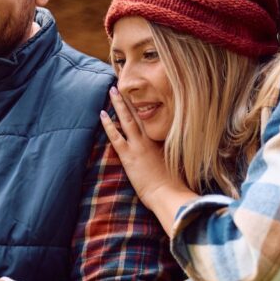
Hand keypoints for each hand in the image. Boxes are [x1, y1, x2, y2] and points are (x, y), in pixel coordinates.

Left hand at [100, 87, 197, 233]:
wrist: (169, 194)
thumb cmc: (174, 184)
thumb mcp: (177, 164)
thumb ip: (172, 154)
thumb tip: (171, 151)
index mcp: (162, 140)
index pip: (152, 119)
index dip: (144, 106)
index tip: (139, 96)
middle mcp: (151, 139)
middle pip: (139, 114)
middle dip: (130, 99)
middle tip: (122, 86)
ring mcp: (139, 146)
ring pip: (127, 119)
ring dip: (119, 104)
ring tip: (112, 90)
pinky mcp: (129, 155)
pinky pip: (116, 136)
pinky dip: (109, 124)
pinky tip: (102, 114)